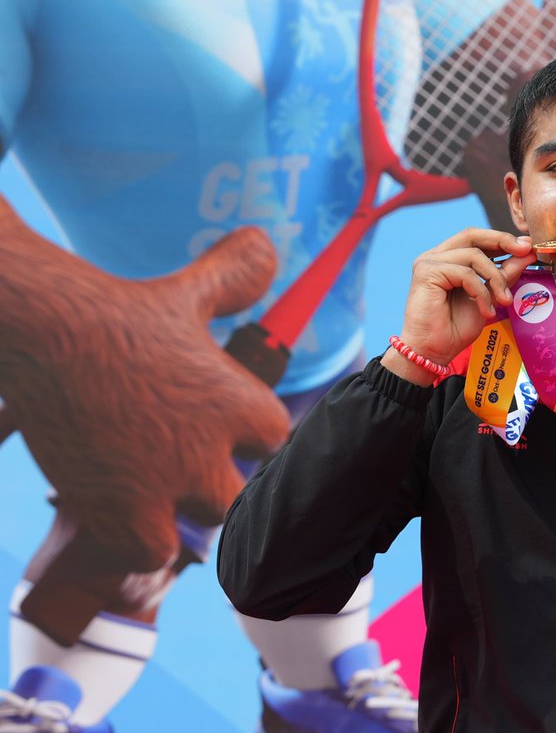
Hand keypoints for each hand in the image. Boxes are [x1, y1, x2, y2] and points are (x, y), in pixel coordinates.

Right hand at [0, 215, 290, 573]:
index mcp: (240, 402)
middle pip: (240, 492)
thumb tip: (266, 241)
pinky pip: (151, 553)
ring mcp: (165, 484)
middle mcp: (211, 448)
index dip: (247, 436)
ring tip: (150, 485)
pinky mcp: (116, 510)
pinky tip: (120, 507)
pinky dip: (140, 540)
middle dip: (214, 480)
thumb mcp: (188, 289)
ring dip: (180, 512)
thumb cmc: (118, 307)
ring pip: (200, 524)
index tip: (218, 427)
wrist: (42, 329)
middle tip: (177, 460)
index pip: (274, 440)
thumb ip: (235, 277)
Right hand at [394, 229, 535, 376]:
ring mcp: (429, 262)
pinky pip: (465, 274)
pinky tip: (487, 311)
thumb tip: (527, 253)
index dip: (503, 239)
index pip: (477, 239)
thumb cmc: (456, 329)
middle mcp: (437, 256)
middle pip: (472, 235)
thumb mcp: (489, 297)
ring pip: (474, 256)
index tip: (528, 248)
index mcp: (449, 258)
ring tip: (505, 301)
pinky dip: (481, 292)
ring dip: (496, 278)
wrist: (434, 352)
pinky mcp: (427, 272)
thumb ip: (504, 274)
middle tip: (526, 252)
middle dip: (503, 241)